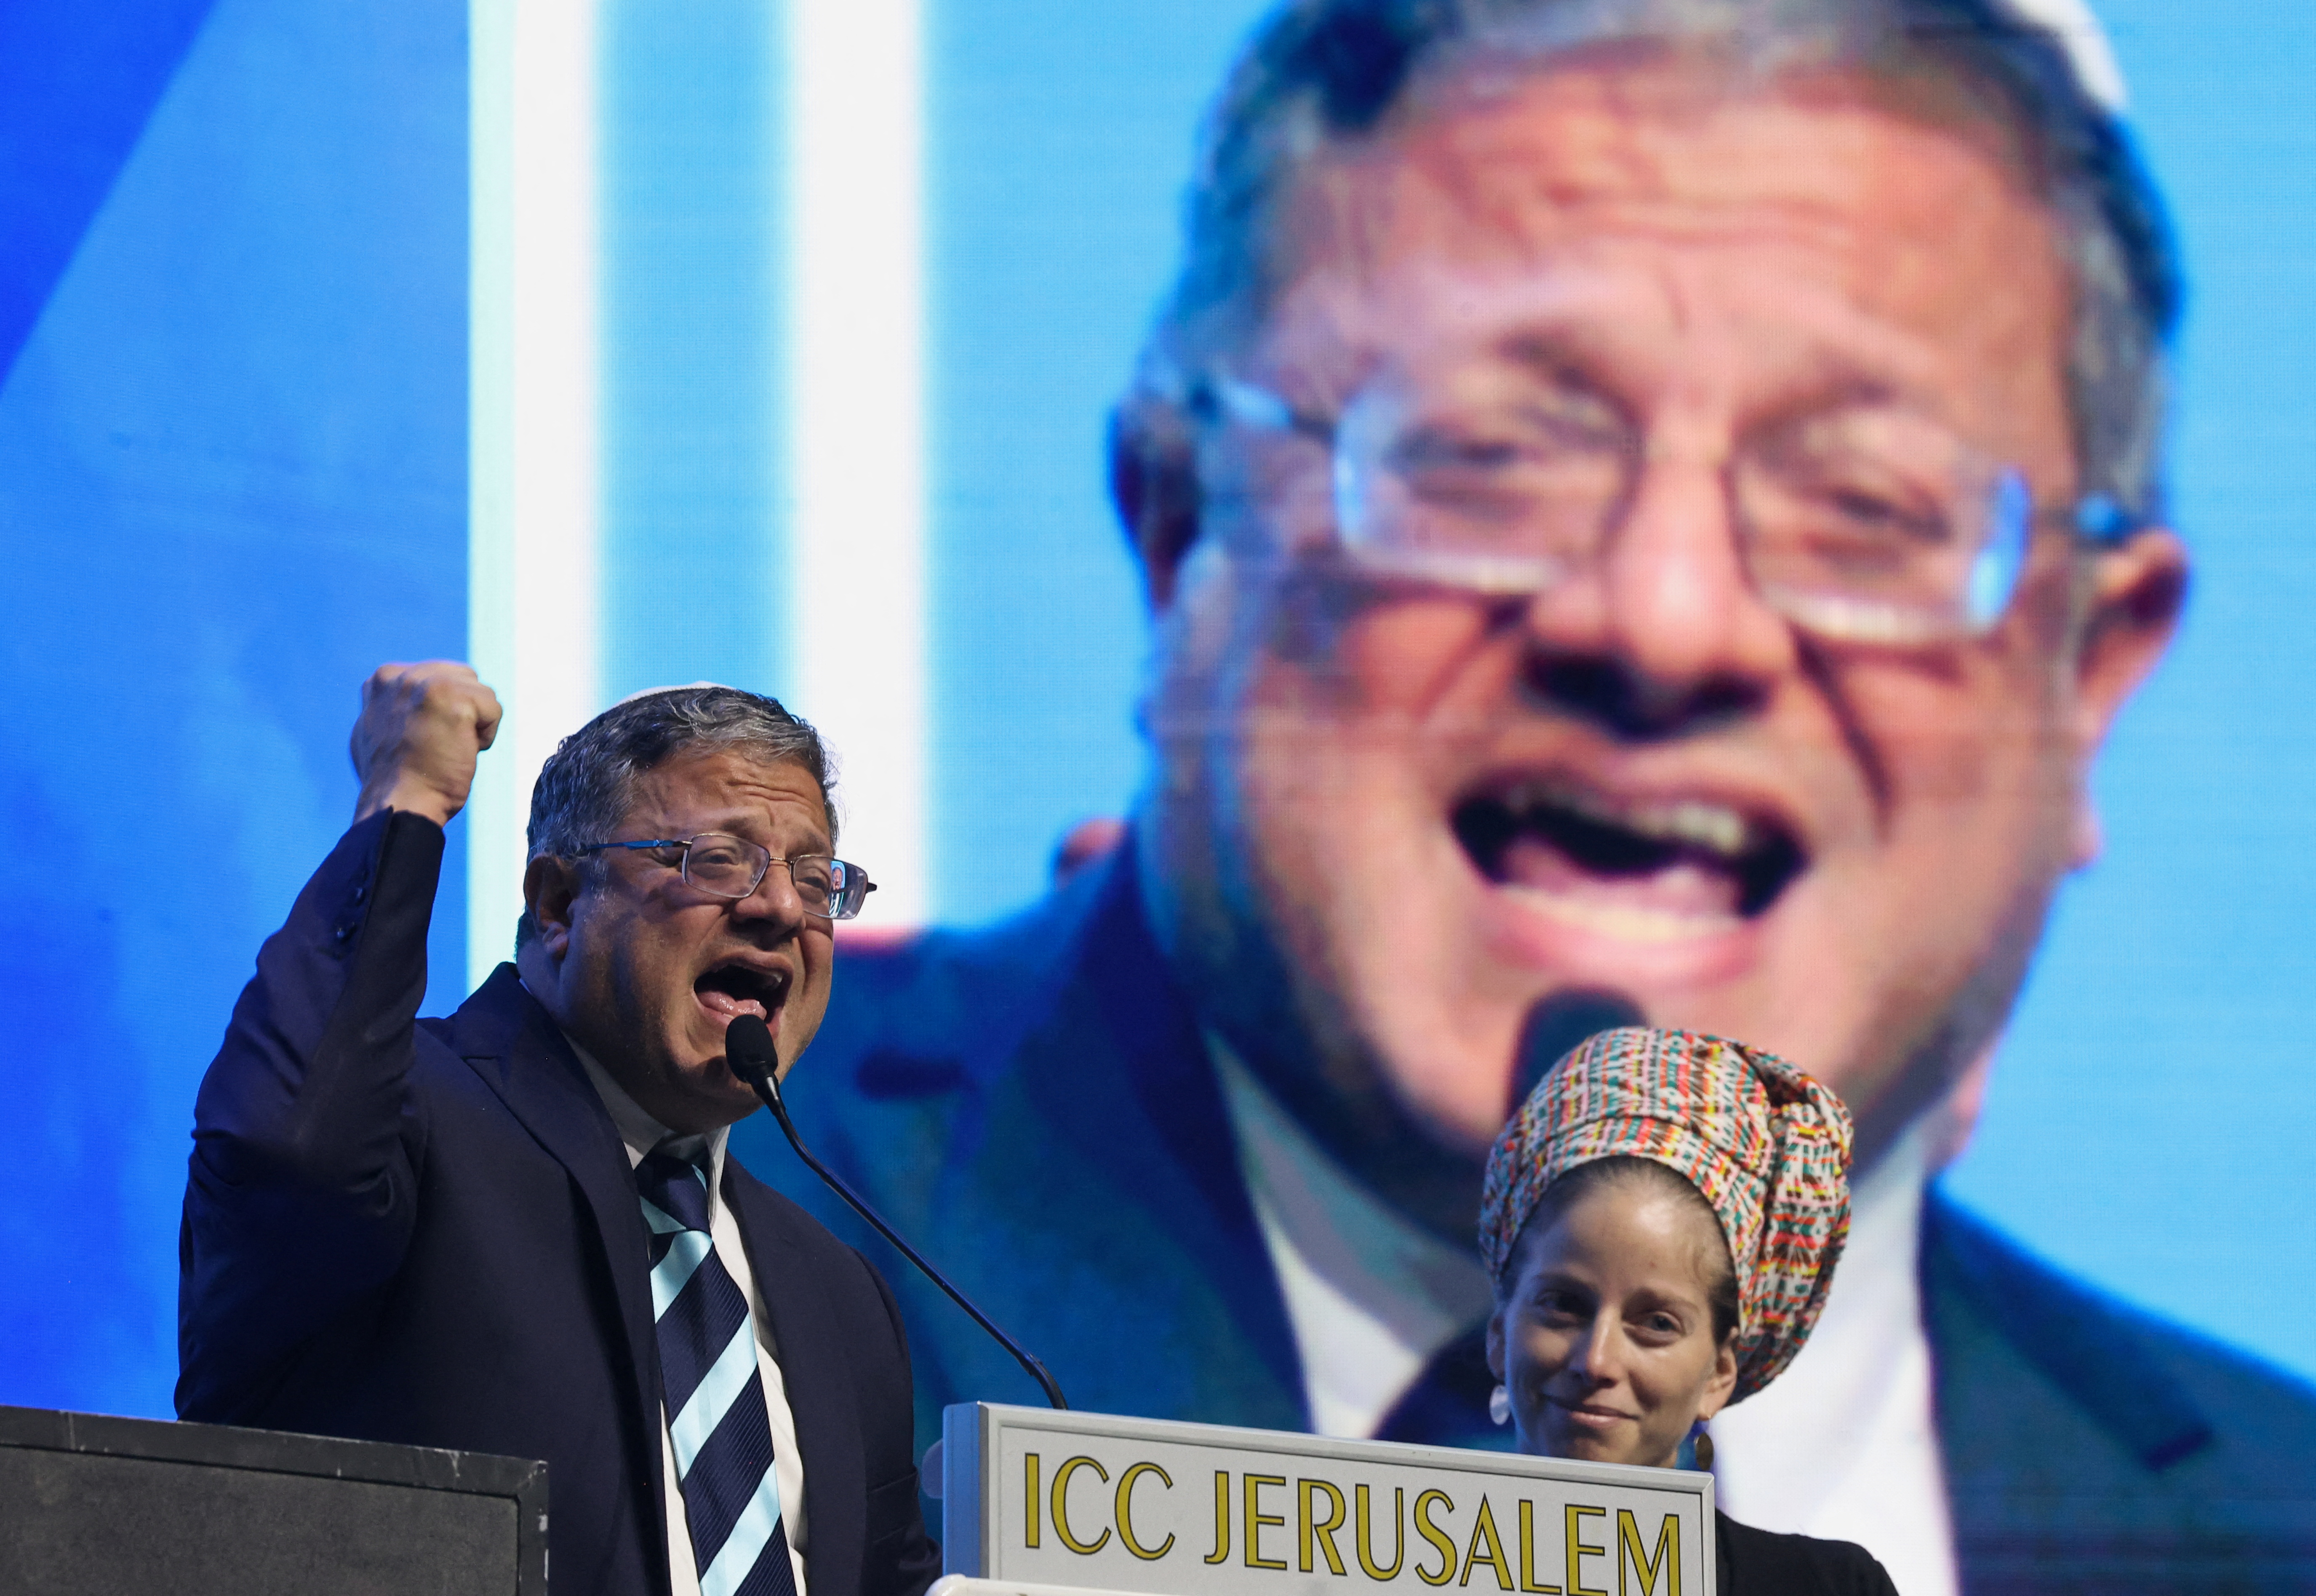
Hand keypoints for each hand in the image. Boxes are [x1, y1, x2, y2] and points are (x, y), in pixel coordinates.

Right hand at [350, 662, 502, 827]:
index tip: (425, 739)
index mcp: (384, 679)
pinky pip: (494, 709)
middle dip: (463, 712)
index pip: (439, 676)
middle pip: (463, 679)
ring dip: (475, 725)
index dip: (444, 711)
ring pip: (481, 692)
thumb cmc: (394, 779)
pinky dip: (487, 735)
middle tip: (440, 746)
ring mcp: (426, 682)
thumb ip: (398, 705)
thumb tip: (415, 700)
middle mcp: (402, 675)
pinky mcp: (453, 697)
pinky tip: (461, 752)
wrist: (401, 803)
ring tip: (447, 749)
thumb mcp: (379, 730)